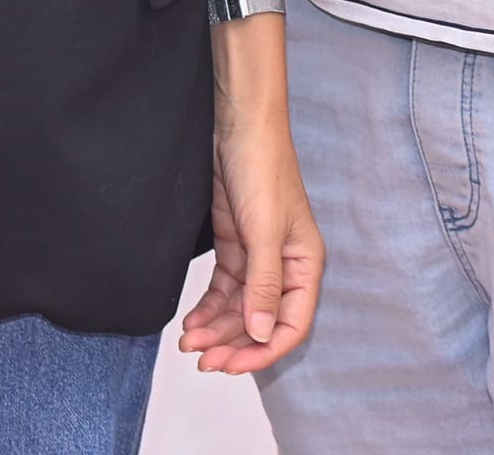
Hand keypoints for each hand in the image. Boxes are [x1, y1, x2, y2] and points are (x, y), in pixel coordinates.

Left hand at [178, 106, 321, 373]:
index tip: (232, 365)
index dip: (264, 350)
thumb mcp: (263, 231)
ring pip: (239, 310)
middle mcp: (284, 267)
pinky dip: (208, 309)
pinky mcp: (235, 248)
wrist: (238, 128)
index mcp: (305, 265)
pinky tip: (191, 322)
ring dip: (216, 330)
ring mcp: (258, 259)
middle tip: (202, 361)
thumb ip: (263, 285)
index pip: (291, 324)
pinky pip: (223, 291)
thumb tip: (262, 334)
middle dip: (233, 344)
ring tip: (188, 343)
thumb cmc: (263, 170)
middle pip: (261, 322)